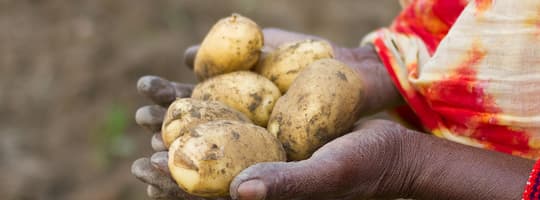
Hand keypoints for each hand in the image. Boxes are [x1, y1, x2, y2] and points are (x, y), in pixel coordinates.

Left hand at [131, 28, 404, 198]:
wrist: (395, 143)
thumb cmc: (366, 165)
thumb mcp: (327, 174)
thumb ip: (285, 185)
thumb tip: (237, 192)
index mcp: (262, 187)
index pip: (208, 190)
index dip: (175, 179)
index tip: (145, 160)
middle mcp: (259, 162)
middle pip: (205, 153)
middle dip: (171, 137)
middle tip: (140, 117)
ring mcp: (268, 137)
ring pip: (218, 122)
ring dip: (185, 107)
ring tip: (152, 92)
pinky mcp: (278, 115)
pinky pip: (240, 100)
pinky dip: (216, 85)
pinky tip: (192, 68)